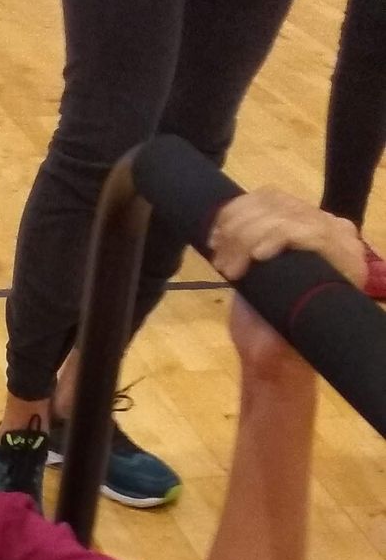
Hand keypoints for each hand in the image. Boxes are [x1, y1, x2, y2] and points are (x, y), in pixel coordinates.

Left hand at [210, 188, 367, 378]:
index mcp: (304, 228)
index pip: (273, 197)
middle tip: (221, 258)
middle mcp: (328, 230)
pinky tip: (260, 255)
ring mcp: (340, 245)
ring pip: (290, 217)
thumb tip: (226, 217)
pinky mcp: (346, 261)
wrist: (272, 361)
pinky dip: (280, 238)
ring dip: (251, 238)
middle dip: (240, 227)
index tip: (214, 236)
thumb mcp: (247, 272)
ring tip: (233, 269)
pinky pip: (310, 234)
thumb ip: (245, 241)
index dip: (238, 210)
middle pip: (279, 203)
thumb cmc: (260, 321)